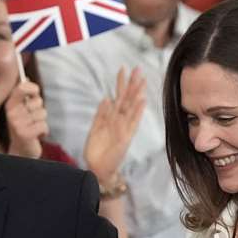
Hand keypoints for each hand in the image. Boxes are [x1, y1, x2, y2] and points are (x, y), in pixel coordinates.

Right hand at [3, 80, 47, 157]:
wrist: (20, 150)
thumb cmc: (23, 126)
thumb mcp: (21, 109)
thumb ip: (23, 94)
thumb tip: (26, 78)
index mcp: (9, 105)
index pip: (21, 88)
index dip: (32, 87)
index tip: (35, 91)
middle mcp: (11, 114)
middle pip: (37, 101)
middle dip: (40, 108)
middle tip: (33, 117)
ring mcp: (17, 124)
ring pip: (42, 113)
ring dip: (42, 121)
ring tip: (34, 126)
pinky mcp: (25, 134)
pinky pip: (44, 125)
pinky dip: (44, 130)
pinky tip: (37, 135)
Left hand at [84, 66, 146, 180]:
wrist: (97, 169)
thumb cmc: (97, 150)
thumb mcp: (95, 129)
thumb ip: (100, 114)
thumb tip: (106, 98)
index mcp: (111, 118)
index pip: (118, 97)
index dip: (121, 83)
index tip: (123, 68)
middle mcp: (120, 121)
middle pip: (127, 99)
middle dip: (132, 84)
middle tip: (138, 68)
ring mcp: (124, 128)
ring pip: (131, 108)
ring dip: (137, 94)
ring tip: (142, 81)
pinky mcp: (125, 137)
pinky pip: (132, 122)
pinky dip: (137, 112)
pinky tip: (141, 101)